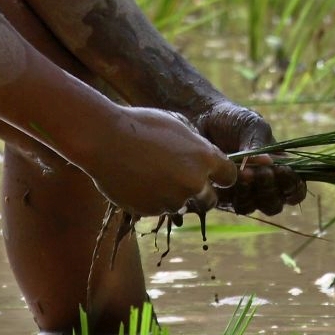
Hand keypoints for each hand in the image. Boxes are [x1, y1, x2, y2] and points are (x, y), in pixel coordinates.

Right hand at [90, 106, 237, 216]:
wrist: (104, 139)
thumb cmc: (140, 125)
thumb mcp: (176, 124)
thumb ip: (195, 144)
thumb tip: (203, 155)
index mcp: (205, 158)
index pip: (230, 176)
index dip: (222, 175)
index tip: (214, 175)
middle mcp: (194, 183)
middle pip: (211, 200)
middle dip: (201, 194)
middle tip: (184, 182)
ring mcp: (172, 199)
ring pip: (181, 205)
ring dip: (171, 195)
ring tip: (150, 173)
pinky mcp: (151, 211)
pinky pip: (157, 209)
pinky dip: (151, 199)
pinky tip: (137, 180)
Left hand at [194, 101, 306, 215]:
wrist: (202, 118)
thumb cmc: (233, 120)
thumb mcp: (253, 125)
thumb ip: (262, 144)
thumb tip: (268, 163)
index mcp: (280, 169)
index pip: (296, 190)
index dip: (292, 185)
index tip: (281, 170)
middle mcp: (264, 185)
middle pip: (275, 205)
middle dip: (269, 190)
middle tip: (260, 172)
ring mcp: (243, 192)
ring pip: (253, 207)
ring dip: (250, 194)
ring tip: (243, 173)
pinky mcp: (222, 195)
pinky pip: (230, 204)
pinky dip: (231, 193)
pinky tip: (227, 177)